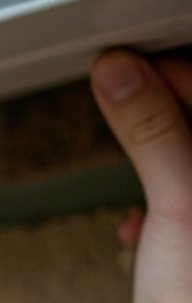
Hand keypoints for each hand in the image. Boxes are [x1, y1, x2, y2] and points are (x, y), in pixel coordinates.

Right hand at [90, 49, 191, 302]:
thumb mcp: (179, 201)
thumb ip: (153, 129)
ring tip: (136, 190)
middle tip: (122, 125)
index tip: (127, 74)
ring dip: (161, 171)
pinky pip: (191, 213)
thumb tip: (119, 71)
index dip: (175, 75)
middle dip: (166, 127)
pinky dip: (167, 213)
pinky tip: (141, 231)